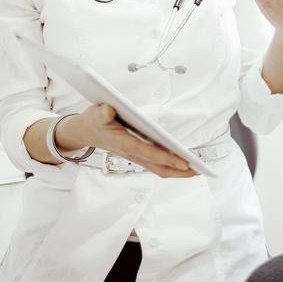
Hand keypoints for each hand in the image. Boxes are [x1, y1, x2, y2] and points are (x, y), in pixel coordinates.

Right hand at [58, 104, 197, 177]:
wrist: (83, 132)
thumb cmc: (93, 121)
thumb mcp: (95, 113)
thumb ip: (102, 112)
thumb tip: (108, 110)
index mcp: (125, 144)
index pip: (151, 154)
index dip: (169, 159)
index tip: (185, 162)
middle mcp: (132, 154)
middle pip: (159, 168)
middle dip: (179, 171)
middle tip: (199, 171)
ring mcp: (134, 156)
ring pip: (158, 169)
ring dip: (176, 171)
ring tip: (195, 169)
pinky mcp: (136, 154)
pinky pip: (155, 164)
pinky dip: (169, 165)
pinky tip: (180, 162)